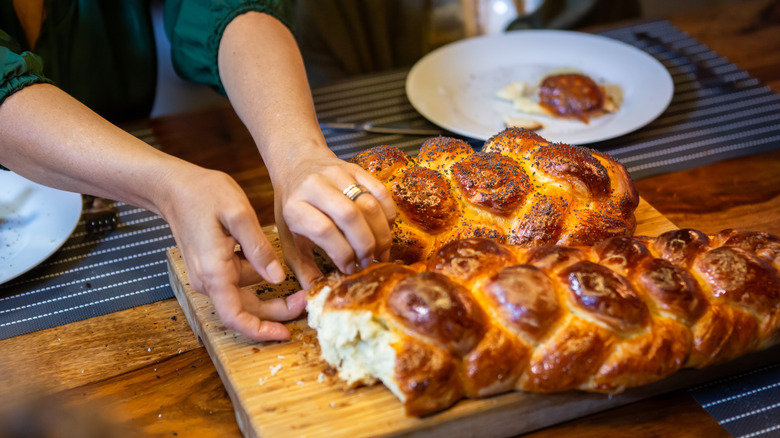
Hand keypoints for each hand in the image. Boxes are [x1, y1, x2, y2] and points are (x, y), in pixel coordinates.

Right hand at [159, 167, 305, 340]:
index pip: (235, 317)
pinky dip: (258, 276)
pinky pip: (238, 280)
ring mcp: (208, 275)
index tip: (285, 334)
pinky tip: (269, 260)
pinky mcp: (212, 267)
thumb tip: (278, 278)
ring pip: (245, 293)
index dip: (260, 331)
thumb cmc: (204, 194)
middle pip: (245, 310)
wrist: (174, 186)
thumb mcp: (239, 214)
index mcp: (214, 272)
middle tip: (306, 299)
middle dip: (277, 310)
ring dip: (269, 290)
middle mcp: (208, 280)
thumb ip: (259, 248)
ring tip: (295, 274)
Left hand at [273, 153, 395, 288]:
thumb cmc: (293, 207)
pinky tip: (385, 230)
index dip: (341, 253)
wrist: (297, 164)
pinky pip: (381, 191)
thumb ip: (302, 268)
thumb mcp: (289, 238)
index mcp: (295, 207)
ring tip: (381, 251)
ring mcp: (337, 174)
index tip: (349, 269)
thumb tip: (317, 294)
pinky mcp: (356, 168)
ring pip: (368, 204)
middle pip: (349, 216)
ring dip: (380, 232)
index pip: (323, 230)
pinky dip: (388, 213)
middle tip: (369, 262)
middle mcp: (315, 186)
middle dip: (365, 245)